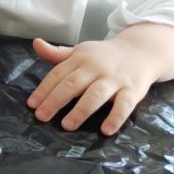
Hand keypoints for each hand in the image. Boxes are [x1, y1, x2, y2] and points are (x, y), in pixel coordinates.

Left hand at [27, 23, 173, 134]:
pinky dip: (116, 117)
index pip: (58, 73)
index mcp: (81, 57)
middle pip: (73, 84)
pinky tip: (106, 130)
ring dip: (81, 110)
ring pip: (96, 94)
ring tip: (67, 125)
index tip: (32, 104)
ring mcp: (116, 78)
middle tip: (42, 117)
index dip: (44, 89)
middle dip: (55, 100)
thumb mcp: (80, 51)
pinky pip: (125, 105)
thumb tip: (36, 44)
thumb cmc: (103, 56)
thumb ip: (57, 54)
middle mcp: (97, 67)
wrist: (142, 51)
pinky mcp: (134, 90)